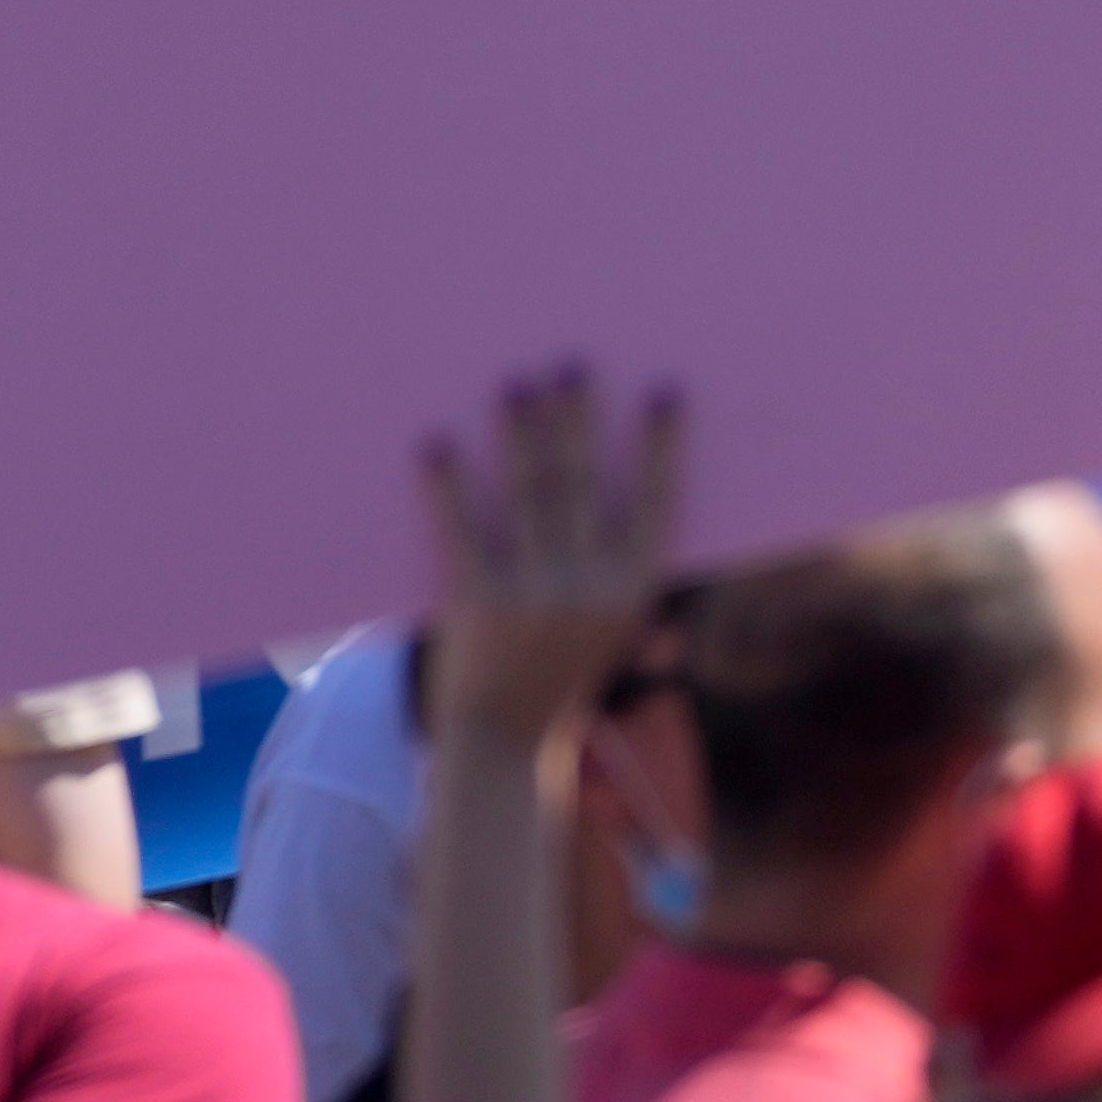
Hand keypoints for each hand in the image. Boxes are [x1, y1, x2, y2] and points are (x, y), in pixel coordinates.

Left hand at [413, 367, 692, 757]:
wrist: (502, 739)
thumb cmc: (564, 679)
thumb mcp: (617, 635)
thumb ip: (629, 585)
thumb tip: (645, 530)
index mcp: (631, 589)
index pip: (655, 501)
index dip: (661, 445)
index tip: (664, 391)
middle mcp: (587, 584)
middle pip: (583, 481)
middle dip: (577, 417)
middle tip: (570, 363)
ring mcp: (530, 590)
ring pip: (528, 493)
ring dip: (522, 432)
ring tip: (515, 384)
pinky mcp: (474, 599)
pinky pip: (459, 529)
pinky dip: (446, 484)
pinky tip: (437, 443)